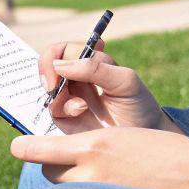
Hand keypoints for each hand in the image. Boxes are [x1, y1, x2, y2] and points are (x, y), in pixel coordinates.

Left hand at [10, 126, 188, 188]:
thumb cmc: (169, 153)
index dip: (27, 150)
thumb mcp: (128, 139)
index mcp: (96, 145)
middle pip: (50, 174)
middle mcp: (92, 172)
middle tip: (72, 165)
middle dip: (56, 168)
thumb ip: (96, 148)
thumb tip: (72, 156)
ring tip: (96, 183)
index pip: (42, 150)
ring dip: (72, 188)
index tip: (16, 147)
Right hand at [37, 39, 183, 134]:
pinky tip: (81, 112)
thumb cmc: (138, 105)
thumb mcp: (124, 81)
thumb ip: (95, 68)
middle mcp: (78, 78)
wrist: (142, 139)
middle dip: (47, 74)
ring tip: (81, 106)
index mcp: (92, 63)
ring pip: (49, 89)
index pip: (64, 50)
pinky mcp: (67, 119)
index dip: (54, 55)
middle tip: (52, 87)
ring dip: (58, 95)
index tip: (57, 68)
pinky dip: (64, 109)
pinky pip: (53, 110)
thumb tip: (59, 65)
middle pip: (49, 66)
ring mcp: (71, 98)